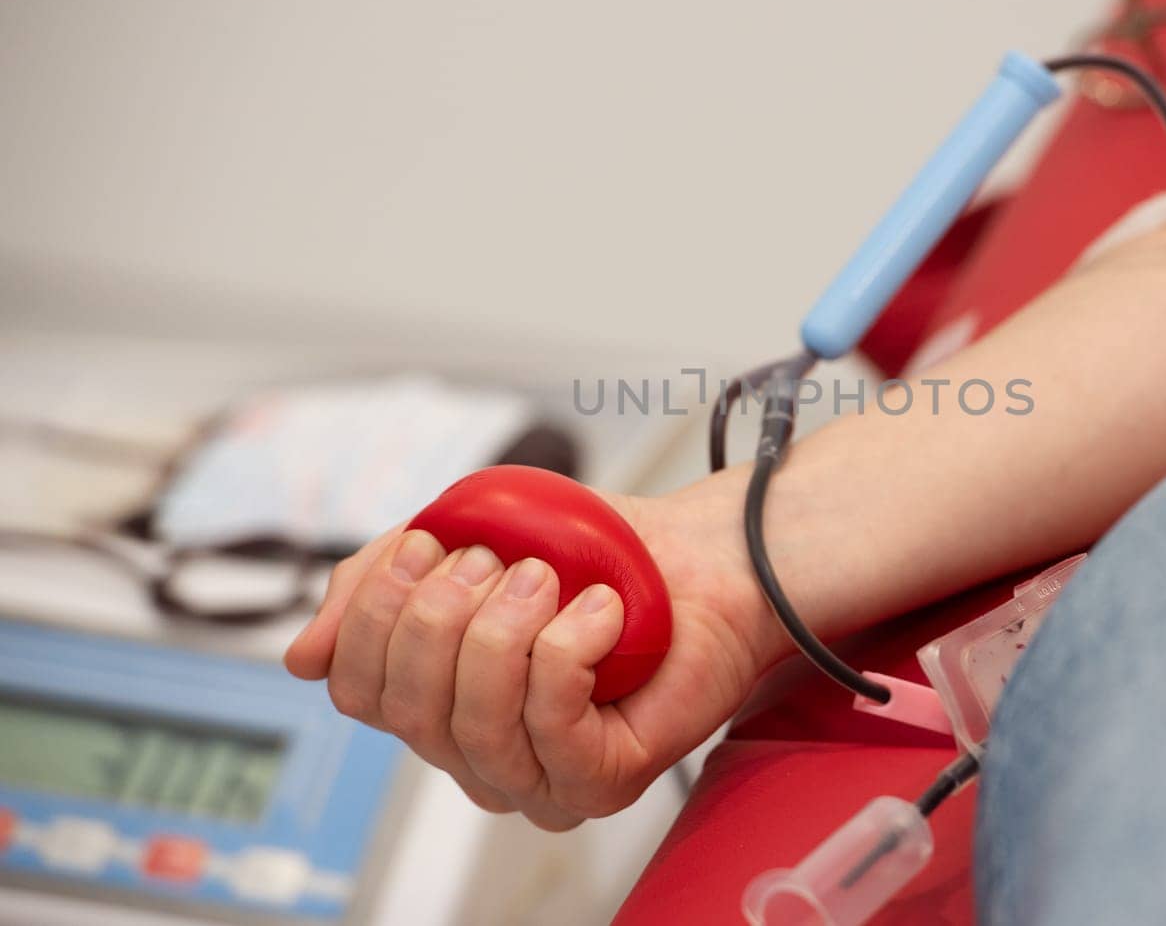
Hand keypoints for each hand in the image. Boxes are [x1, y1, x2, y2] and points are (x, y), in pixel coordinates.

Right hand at [283, 482, 776, 829]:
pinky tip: (601, 612)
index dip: (377, 614)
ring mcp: (540, 779)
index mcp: (440, 708)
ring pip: (474, 720)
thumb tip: (303, 658)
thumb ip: (378, 589)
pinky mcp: (600, 781)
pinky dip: (569, 644)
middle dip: (442, 614)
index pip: (358, 691)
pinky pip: (549, 722)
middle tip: (498, 558)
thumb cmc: (595, 555)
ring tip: (548, 577)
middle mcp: (480, 757)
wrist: (705, 559)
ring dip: (505, 627)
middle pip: (406, 708)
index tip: (426, 543)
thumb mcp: (463, 542)